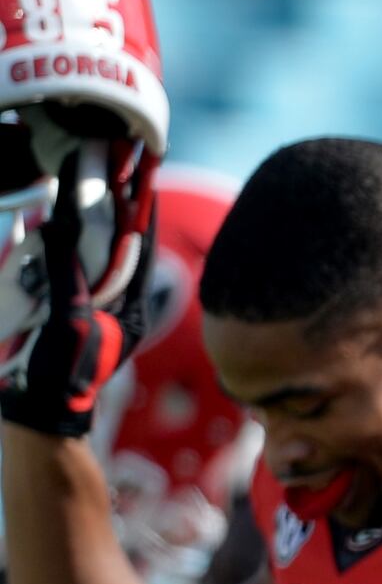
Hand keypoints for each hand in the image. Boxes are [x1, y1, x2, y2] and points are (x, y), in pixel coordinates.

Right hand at [4, 168, 128, 439]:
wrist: (41, 412)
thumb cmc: (63, 375)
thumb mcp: (68, 321)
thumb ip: (66, 275)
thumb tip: (58, 228)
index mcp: (132, 308)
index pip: (141, 249)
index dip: (139, 212)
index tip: (139, 177)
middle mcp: (117, 306)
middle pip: (117, 248)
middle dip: (112, 210)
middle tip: (109, 170)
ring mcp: (92, 309)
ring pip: (89, 256)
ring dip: (80, 223)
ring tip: (76, 187)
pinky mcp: (64, 313)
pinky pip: (62, 272)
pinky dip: (52, 247)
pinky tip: (39, 224)